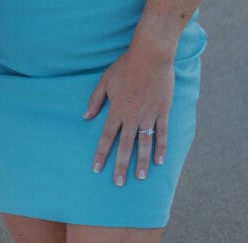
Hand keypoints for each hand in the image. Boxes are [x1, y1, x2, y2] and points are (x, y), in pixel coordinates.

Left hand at [84, 44, 173, 185]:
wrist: (151, 54)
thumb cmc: (126, 65)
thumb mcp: (105, 81)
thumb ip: (95, 100)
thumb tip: (85, 117)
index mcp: (116, 111)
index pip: (106, 138)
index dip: (101, 154)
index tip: (97, 169)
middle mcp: (132, 117)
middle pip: (125, 146)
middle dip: (120, 166)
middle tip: (118, 183)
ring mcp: (149, 115)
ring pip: (144, 144)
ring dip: (142, 162)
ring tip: (140, 177)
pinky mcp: (162, 111)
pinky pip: (162, 133)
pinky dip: (161, 147)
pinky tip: (159, 161)